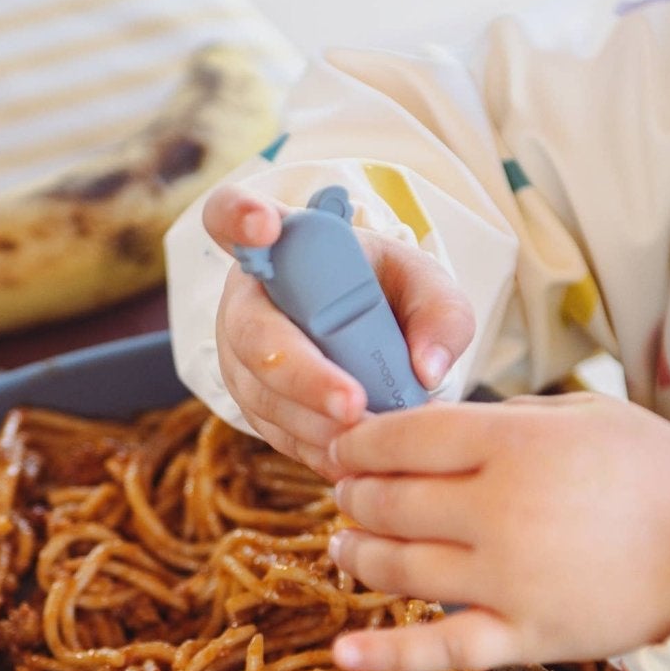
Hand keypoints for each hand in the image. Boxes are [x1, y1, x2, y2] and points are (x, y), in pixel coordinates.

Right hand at [205, 184, 473, 479]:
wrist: (372, 336)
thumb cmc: (389, 295)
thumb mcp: (425, 286)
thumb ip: (440, 313)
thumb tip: (427, 371)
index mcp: (281, 244)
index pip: (229, 213)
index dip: (238, 218)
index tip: (266, 227)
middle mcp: (246, 299)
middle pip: (250, 332)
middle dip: (302, 373)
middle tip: (353, 404)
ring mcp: (240, 357)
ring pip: (262, 394)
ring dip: (315, 423)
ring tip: (371, 440)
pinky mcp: (253, 405)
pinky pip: (276, 432)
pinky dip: (318, 448)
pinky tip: (357, 457)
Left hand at [326, 394, 669, 670]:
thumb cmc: (659, 473)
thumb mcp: (586, 414)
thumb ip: (508, 417)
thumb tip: (441, 427)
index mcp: (513, 445)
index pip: (405, 438)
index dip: (360, 442)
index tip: (344, 446)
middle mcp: (499, 511)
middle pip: (392, 502)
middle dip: (356, 495)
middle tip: (346, 493)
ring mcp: (508, 579)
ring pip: (400, 568)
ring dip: (358, 554)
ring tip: (344, 546)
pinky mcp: (525, 637)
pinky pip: (442, 648)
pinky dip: (386, 654)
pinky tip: (343, 655)